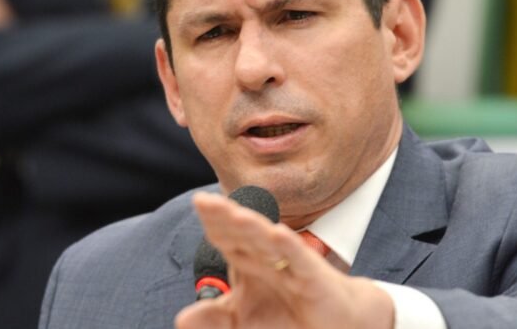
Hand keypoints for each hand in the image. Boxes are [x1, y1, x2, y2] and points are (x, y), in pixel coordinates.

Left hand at [176, 192, 394, 328]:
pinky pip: (299, 257)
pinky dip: (289, 245)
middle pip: (243, 232)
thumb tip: (181, 319)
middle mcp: (268, 256)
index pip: (227, 236)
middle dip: (225, 215)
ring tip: (233, 213)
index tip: (199, 202)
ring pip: (268, 240)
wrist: (335, 325)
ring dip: (252, 226)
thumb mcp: (242, 323)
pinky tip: (277, 233)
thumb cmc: (287, 318)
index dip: (213, 220)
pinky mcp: (311, 276)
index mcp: (250, 261)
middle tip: (204, 199)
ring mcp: (290, 263)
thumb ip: (213, 320)